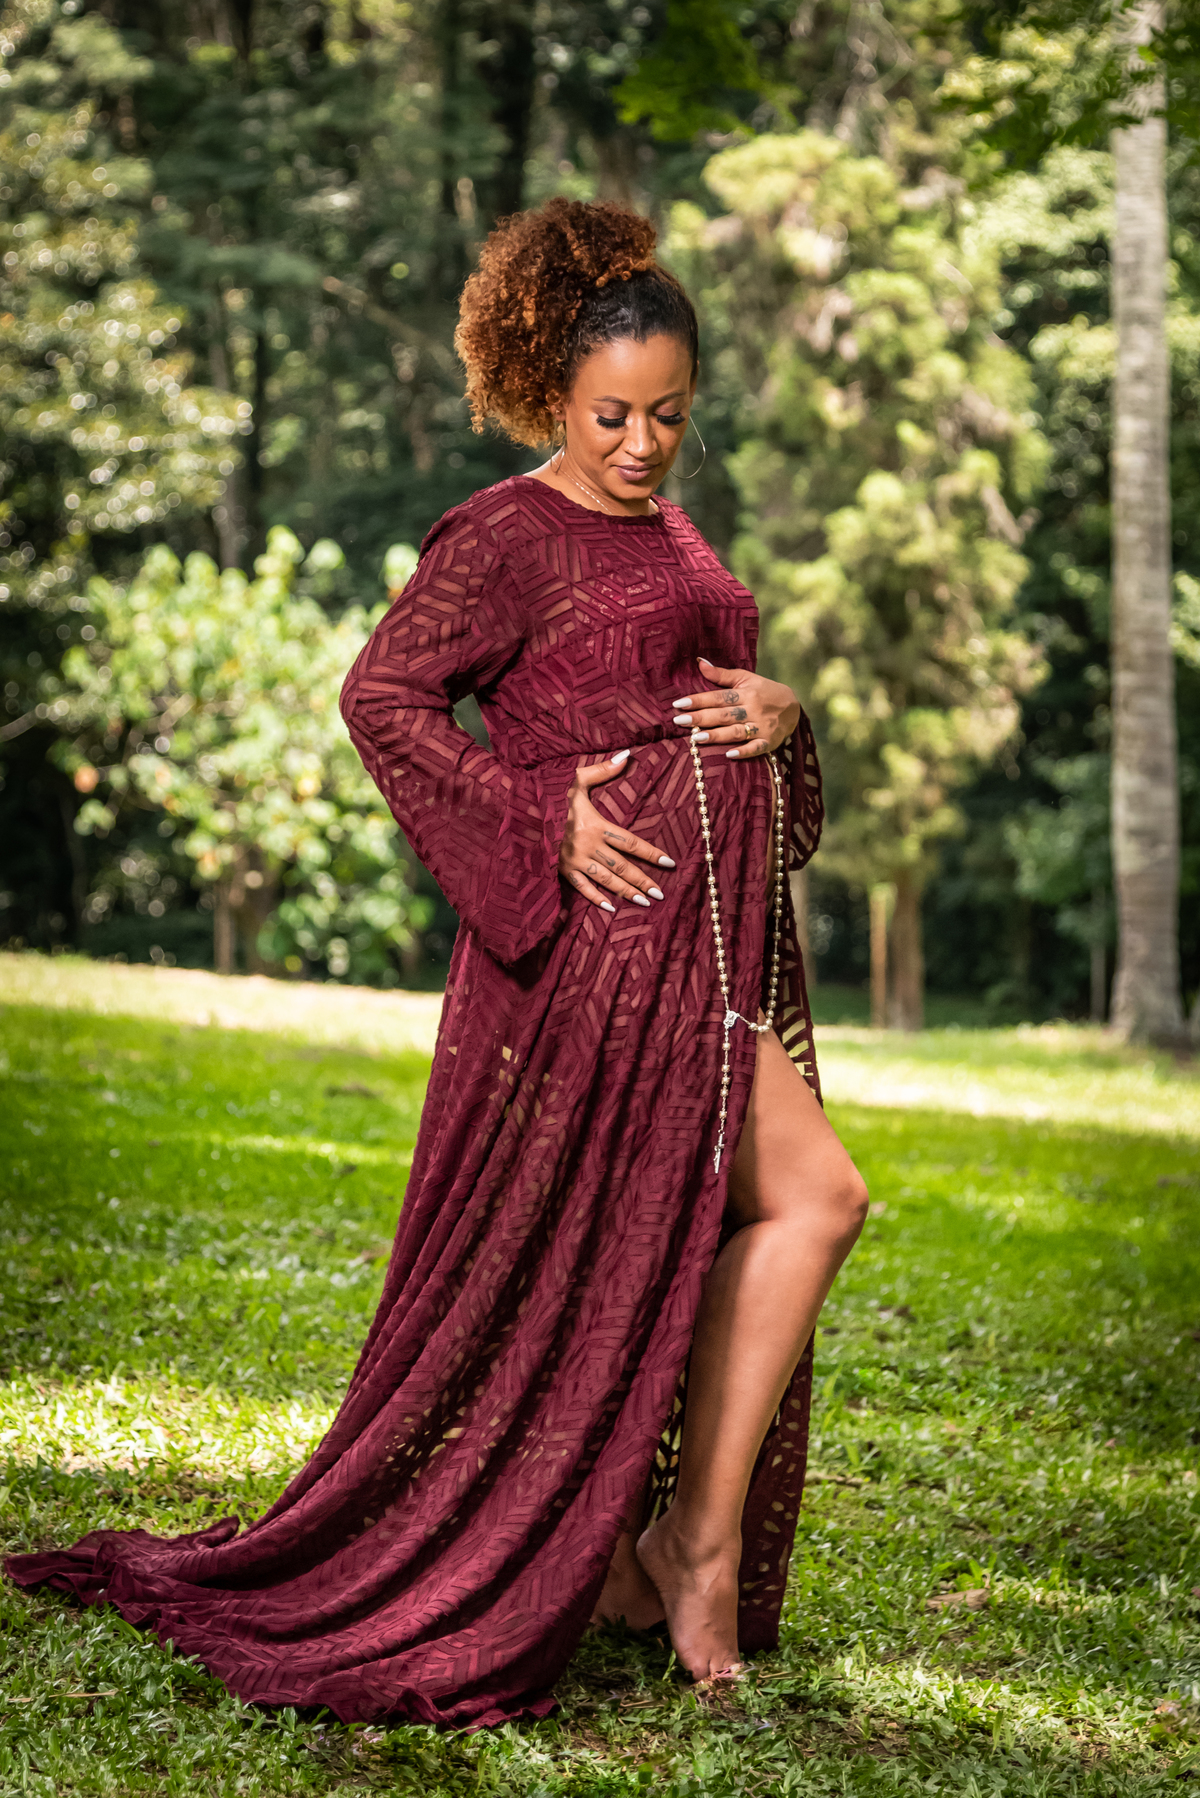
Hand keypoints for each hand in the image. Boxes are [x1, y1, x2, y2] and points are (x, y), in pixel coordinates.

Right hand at [558, 750, 675, 912]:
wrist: (520, 813)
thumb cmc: (550, 795)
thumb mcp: (576, 780)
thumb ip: (602, 770)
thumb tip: (627, 756)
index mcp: (595, 825)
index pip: (630, 842)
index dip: (651, 853)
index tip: (669, 863)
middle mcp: (587, 846)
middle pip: (621, 866)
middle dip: (642, 880)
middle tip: (661, 893)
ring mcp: (574, 861)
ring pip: (606, 880)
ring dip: (626, 892)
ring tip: (645, 902)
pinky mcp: (562, 870)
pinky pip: (582, 888)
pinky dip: (596, 899)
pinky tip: (610, 908)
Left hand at [670, 657, 799, 758]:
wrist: (794, 707)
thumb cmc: (764, 691)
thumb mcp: (746, 678)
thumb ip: (722, 674)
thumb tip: (699, 662)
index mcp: (746, 693)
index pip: (718, 697)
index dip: (698, 700)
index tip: (678, 704)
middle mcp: (753, 709)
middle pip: (724, 714)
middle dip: (701, 717)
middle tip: (679, 721)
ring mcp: (762, 727)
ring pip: (737, 732)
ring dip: (717, 735)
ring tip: (696, 738)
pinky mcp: (769, 742)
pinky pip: (757, 748)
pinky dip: (744, 752)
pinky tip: (729, 755)